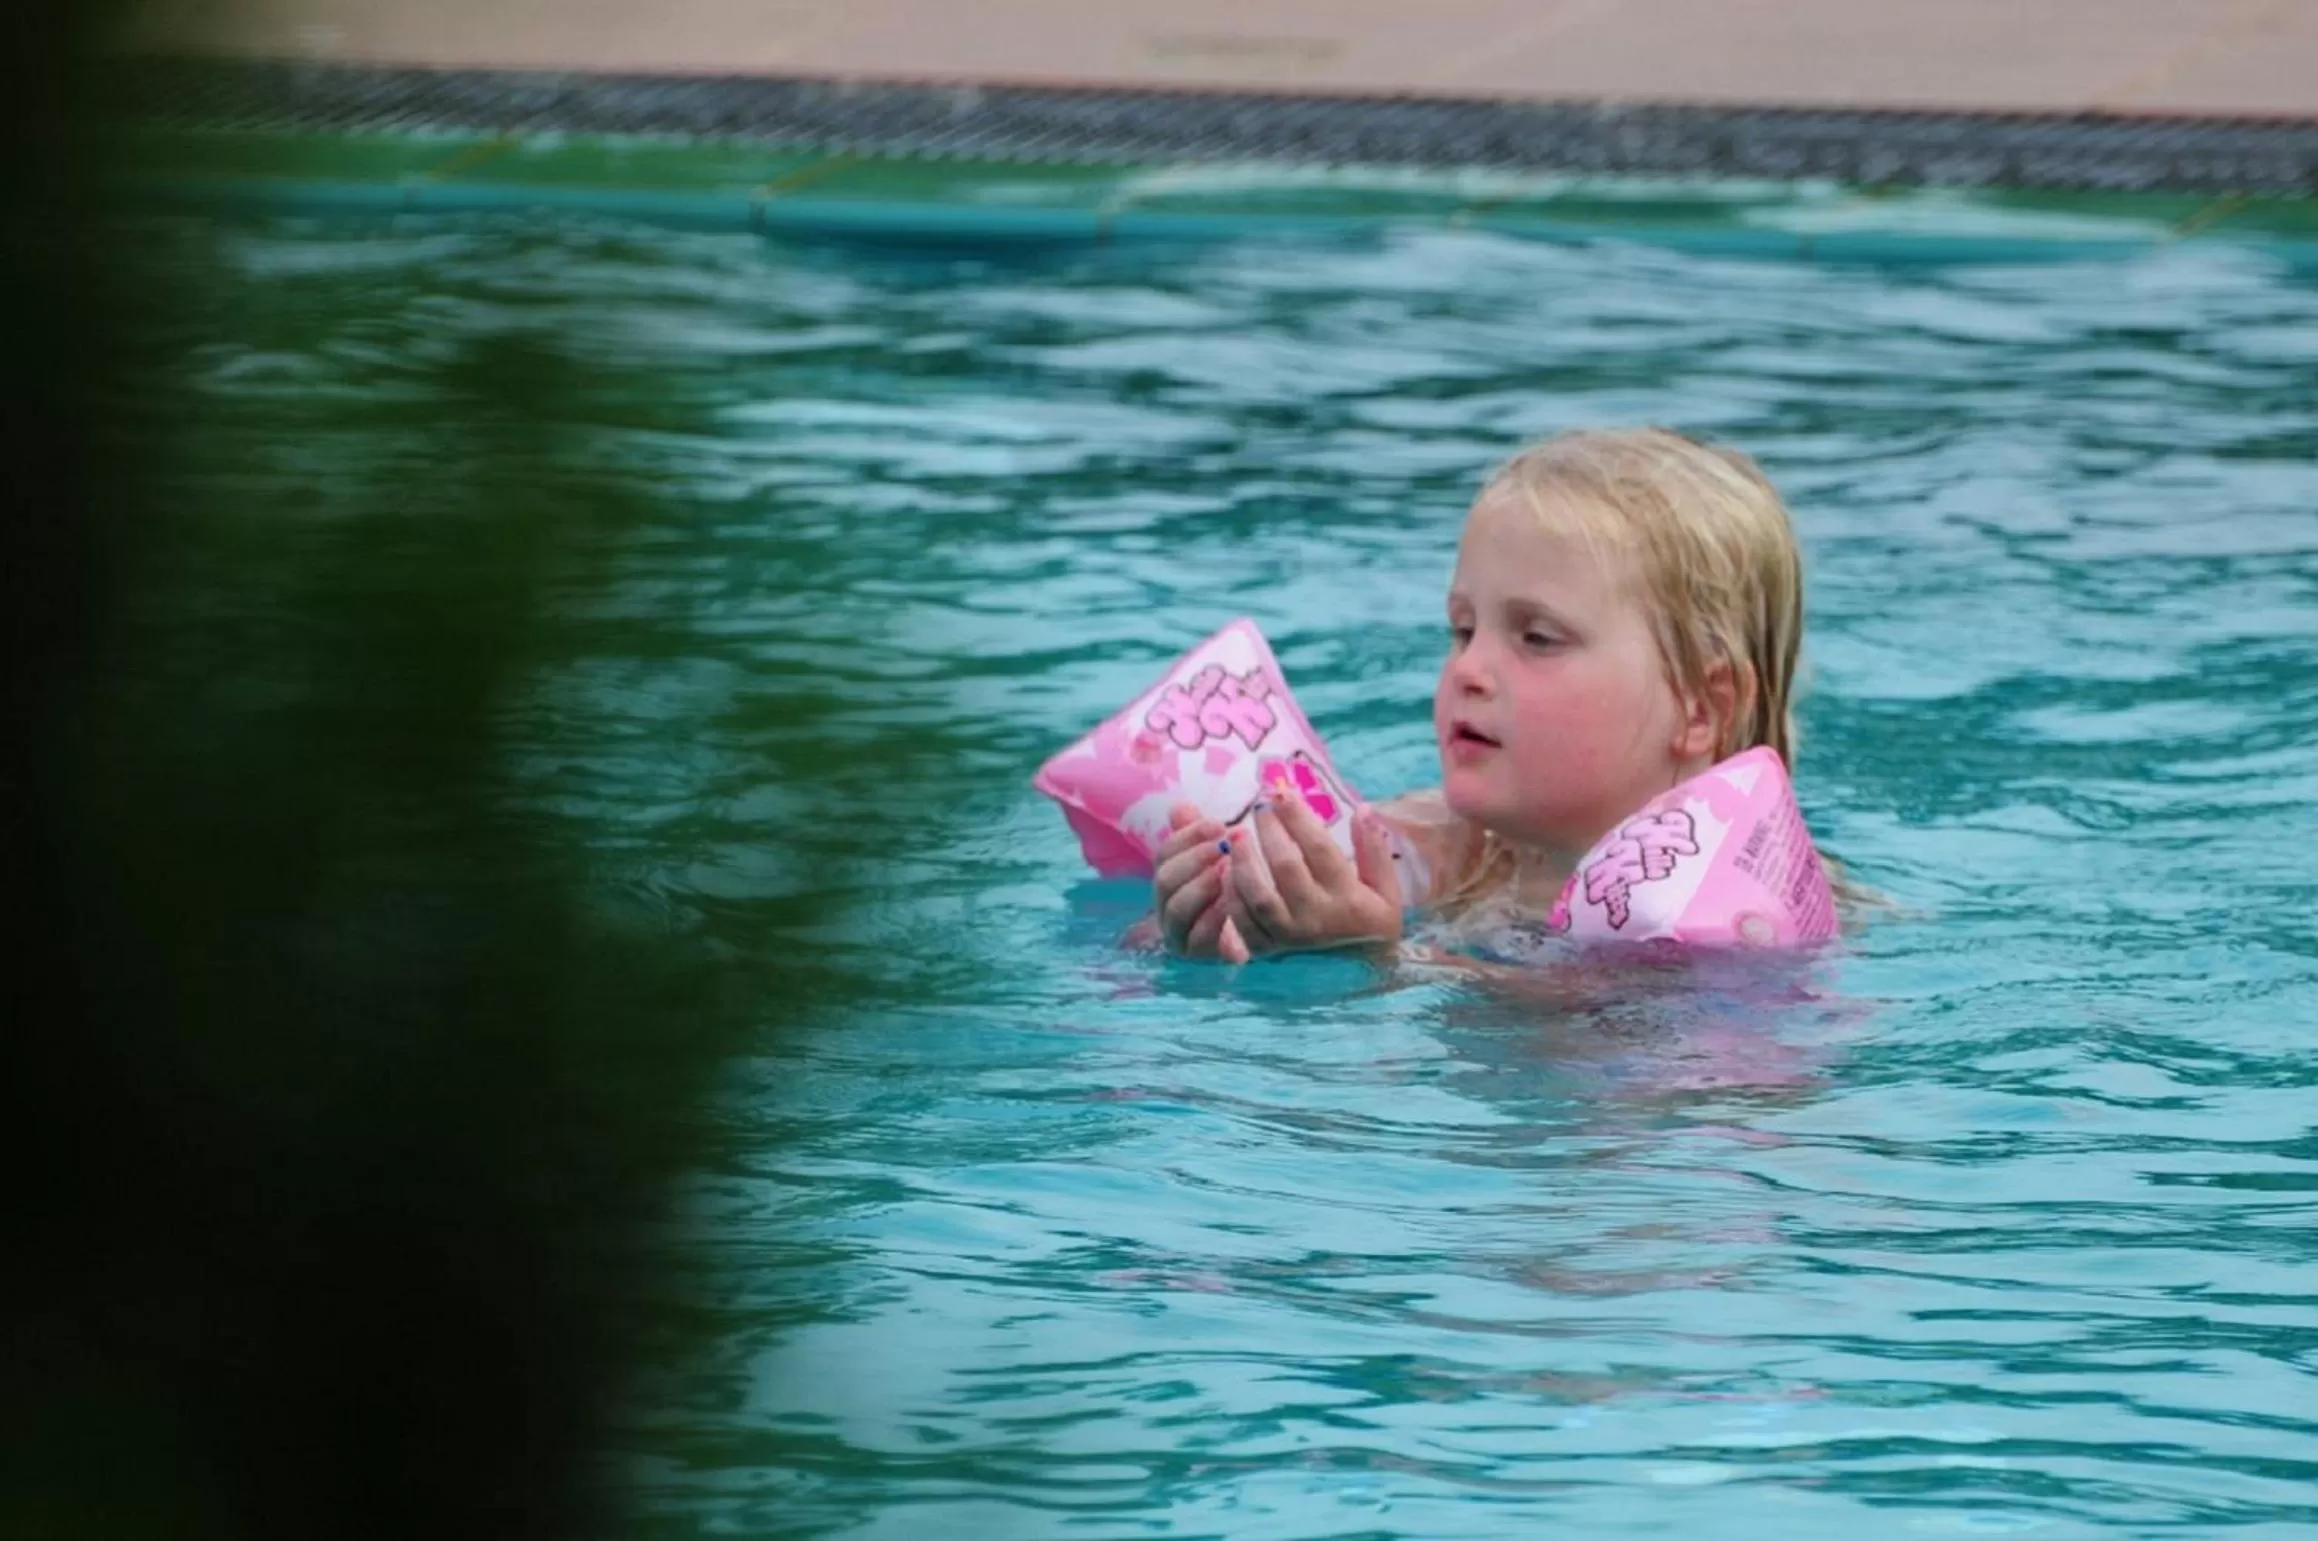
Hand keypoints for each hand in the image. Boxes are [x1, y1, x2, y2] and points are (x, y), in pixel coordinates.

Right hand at [1151, 802, 1248, 959]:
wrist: (1261, 932)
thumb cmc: (1237, 889)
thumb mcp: (1222, 858)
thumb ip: (1200, 834)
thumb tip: (1179, 807)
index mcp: (1169, 878)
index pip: (1165, 854)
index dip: (1188, 836)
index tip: (1217, 824)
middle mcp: (1166, 906)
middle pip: (1164, 881)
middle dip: (1193, 861)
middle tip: (1223, 848)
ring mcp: (1178, 933)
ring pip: (1177, 909)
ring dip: (1201, 887)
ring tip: (1228, 871)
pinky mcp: (1196, 954)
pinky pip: (1199, 936)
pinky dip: (1214, 916)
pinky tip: (1234, 899)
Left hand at [1221, 788, 1403, 957]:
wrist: (1359, 976)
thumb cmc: (1371, 923)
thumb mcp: (1386, 890)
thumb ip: (1374, 850)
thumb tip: (1363, 809)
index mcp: (1347, 898)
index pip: (1319, 849)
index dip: (1298, 817)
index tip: (1283, 791)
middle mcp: (1316, 918)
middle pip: (1285, 867)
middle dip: (1269, 830)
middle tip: (1260, 805)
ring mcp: (1289, 936)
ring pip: (1258, 896)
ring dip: (1244, 861)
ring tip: (1237, 835)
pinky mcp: (1268, 949)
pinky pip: (1242, 921)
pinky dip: (1231, 895)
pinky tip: (1226, 870)